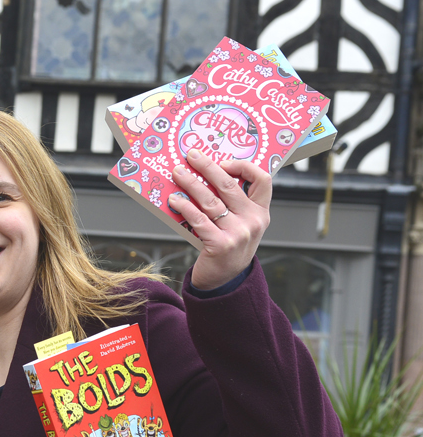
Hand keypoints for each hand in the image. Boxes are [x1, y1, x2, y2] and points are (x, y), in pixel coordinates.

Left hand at [166, 150, 271, 290]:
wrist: (225, 281)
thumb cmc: (228, 246)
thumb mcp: (240, 224)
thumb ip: (233, 204)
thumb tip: (206, 175)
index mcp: (261, 212)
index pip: (263, 180)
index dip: (244, 166)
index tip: (223, 161)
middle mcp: (253, 221)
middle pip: (229, 185)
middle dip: (208, 167)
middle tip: (191, 156)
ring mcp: (238, 233)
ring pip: (210, 201)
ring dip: (191, 184)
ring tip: (177, 173)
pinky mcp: (220, 245)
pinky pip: (199, 220)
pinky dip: (185, 207)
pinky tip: (174, 200)